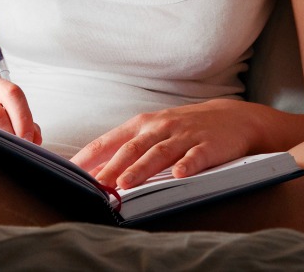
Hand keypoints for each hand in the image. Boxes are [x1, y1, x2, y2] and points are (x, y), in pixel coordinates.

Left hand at [70, 99, 264, 189]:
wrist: (231, 118)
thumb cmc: (184, 128)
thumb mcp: (154, 131)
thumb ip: (127, 148)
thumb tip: (95, 170)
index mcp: (143, 124)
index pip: (111, 140)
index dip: (91, 156)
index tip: (72, 172)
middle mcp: (161, 127)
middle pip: (133, 148)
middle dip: (113, 167)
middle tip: (96, 185)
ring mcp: (184, 136)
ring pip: (159, 153)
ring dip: (142, 168)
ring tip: (127, 183)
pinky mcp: (208, 145)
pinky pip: (195, 156)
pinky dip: (187, 166)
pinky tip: (179, 176)